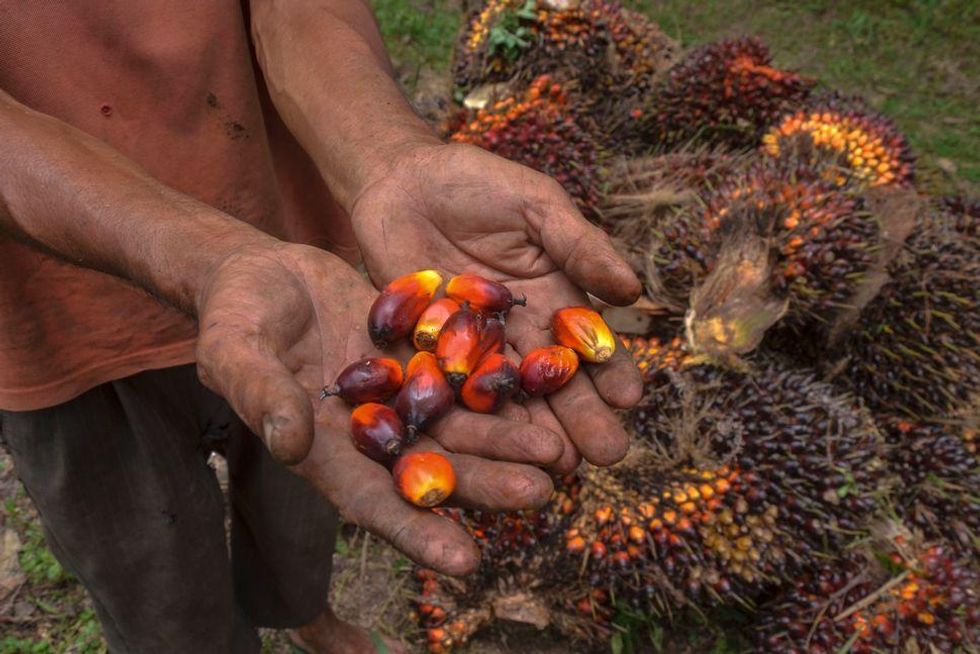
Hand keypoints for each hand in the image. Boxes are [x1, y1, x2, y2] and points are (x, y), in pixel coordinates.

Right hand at [194, 242, 563, 574]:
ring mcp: (400, 394)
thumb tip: (292, 443)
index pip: (373, 504)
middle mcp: (373, 434)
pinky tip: (543, 389)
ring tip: (557, 451)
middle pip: (435, 469)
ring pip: (461, 426)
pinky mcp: (420, 354)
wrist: (262, 273)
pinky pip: (465, 371)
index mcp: (326, 452)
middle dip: (486, 485)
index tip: (466, 562)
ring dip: (507, 441)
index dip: (418, 533)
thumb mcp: (234, 352)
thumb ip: (262, 395)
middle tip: (539, 493)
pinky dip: (501, 383)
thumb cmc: (233, 319)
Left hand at [350, 143, 644, 471]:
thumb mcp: (536, 205)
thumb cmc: (477, 183)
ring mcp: (471, 348)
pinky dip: (466, 418)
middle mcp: (518, 332)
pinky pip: (447, 389)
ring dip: (532, 431)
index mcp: (553, 297)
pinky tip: (485, 447)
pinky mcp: (425, 353)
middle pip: (553, 381)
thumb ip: (578, 244)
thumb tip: (633, 290)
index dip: (610, 369)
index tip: (630, 397)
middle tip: (607, 455)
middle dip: (581, 417)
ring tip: (558, 465)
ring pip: (507, 397)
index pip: (588, 342)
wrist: (400, 179)